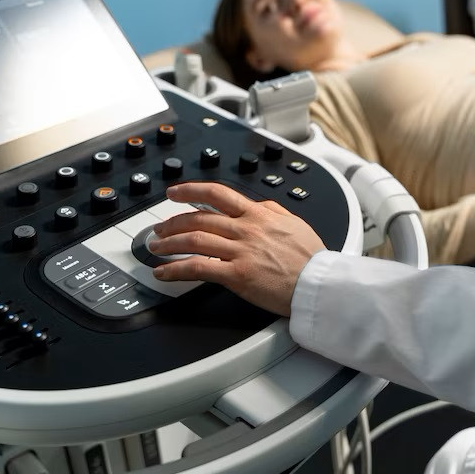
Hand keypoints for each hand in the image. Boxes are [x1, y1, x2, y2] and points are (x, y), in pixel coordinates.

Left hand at [150, 182, 325, 315]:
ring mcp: (240, 251)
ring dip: (168, 243)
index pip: (218, 194)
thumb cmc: (311, 258)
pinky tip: (164, 272)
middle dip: (172, 222)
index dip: (191, 190)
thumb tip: (256, 205)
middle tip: (160, 228)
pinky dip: (176, 269)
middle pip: (199, 218)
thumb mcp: (293, 223)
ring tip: (155, 247)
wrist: (319, 283)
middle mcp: (246, 229)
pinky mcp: (237, 275)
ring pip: (193, 240)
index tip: (176, 193)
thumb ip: (271, 211)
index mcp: (258, 215)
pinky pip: (198, 268)